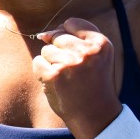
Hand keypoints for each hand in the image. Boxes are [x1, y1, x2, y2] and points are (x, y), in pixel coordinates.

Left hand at [32, 18, 121, 138]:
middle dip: (60, 51)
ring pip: (46, 50)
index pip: (73, 23)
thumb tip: (43, 33)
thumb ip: (77, 38)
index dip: (68, 35)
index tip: (75, 53)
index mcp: (101, 44)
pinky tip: (56, 83)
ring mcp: (69, 64)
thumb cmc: (93, 83)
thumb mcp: (98, 56)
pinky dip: (42, 72)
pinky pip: (37, 62)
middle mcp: (87, 52)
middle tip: (73, 71)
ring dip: (51, 63)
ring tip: (67, 78)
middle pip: (58, 36)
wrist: (95, 115)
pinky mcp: (53, 76)